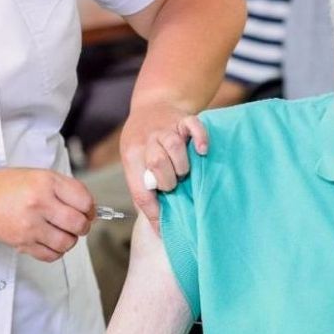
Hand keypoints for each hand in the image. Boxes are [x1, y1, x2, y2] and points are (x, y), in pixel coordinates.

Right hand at [0, 168, 94, 261]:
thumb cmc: (6, 187)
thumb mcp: (38, 175)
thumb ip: (64, 188)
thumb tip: (88, 206)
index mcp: (46, 182)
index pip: (84, 200)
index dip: (91, 208)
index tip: (88, 211)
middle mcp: (39, 203)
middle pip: (78, 223)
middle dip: (83, 226)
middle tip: (79, 224)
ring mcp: (30, 225)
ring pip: (67, 242)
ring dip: (70, 240)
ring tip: (63, 232)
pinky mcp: (22, 242)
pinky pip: (51, 255)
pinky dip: (56, 251)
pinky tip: (51, 241)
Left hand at [120, 104, 207, 231]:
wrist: (153, 105)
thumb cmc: (143, 142)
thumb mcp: (134, 162)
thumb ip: (143, 189)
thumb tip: (158, 228)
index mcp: (132, 156)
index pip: (140, 189)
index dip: (153, 210)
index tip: (164, 227)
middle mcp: (147, 140)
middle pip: (157, 163)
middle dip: (168, 181)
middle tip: (172, 184)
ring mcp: (166, 128)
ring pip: (173, 146)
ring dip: (181, 164)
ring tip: (184, 171)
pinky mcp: (183, 119)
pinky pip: (193, 126)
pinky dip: (200, 138)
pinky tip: (202, 150)